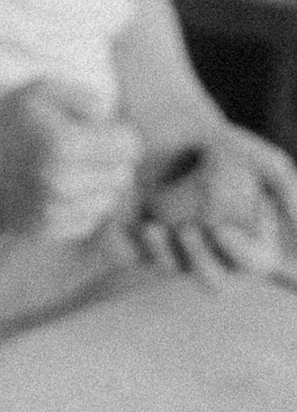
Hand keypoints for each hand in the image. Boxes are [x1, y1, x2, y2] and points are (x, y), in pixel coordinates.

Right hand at [0, 79, 142, 240]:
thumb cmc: (10, 117)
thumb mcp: (47, 90)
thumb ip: (89, 100)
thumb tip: (113, 124)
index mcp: (66, 143)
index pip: (131, 148)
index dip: (122, 136)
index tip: (104, 132)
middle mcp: (61, 182)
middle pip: (123, 177)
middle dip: (113, 161)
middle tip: (89, 151)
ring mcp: (51, 210)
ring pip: (108, 203)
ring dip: (99, 187)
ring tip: (76, 171)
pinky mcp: (43, 230)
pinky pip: (87, 223)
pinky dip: (82, 207)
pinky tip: (63, 191)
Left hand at [131, 123, 296, 286]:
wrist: (170, 128)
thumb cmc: (222, 145)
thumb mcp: (259, 157)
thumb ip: (283, 182)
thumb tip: (296, 220)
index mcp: (252, 242)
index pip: (255, 263)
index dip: (241, 254)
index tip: (220, 229)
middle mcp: (217, 253)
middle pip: (217, 283)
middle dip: (203, 262)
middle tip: (189, 231)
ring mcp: (180, 250)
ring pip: (174, 271)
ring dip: (165, 255)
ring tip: (154, 228)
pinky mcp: (143, 243)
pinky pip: (135, 258)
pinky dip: (133, 247)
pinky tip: (133, 225)